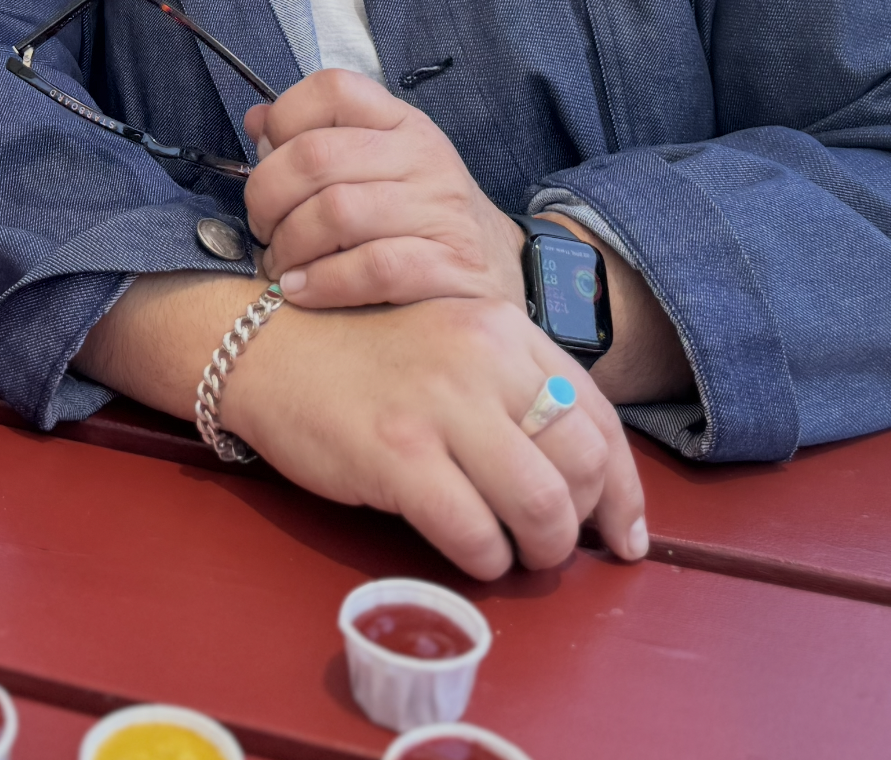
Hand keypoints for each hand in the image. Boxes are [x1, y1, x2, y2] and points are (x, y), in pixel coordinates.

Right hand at [224, 294, 646, 578]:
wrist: (266, 348)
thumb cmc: (364, 356)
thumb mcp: (452, 344)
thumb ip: (513, 389)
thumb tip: (585, 477)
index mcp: (504, 330)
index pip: (599, 418)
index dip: (624, 491)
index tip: (622, 535)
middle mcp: (482, 358)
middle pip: (584, 464)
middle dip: (583, 523)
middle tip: (552, 545)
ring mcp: (438, 405)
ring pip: (543, 504)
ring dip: (541, 551)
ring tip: (515, 555)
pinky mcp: (396, 454)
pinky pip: (475, 534)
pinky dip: (486, 561)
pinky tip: (471, 554)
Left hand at [242, 70, 523, 310]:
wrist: (504, 272)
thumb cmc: (420, 219)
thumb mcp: (377, 167)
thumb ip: (317, 141)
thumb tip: (257, 119)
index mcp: (401, 123)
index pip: (332, 88)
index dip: (283, 119)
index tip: (266, 162)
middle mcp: (423, 156)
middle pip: (315, 156)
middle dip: (267, 197)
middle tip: (262, 229)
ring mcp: (441, 210)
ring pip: (336, 212)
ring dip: (290, 246)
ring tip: (280, 267)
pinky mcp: (452, 266)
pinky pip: (372, 267)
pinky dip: (323, 282)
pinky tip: (301, 291)